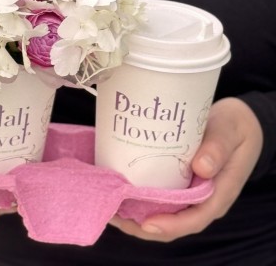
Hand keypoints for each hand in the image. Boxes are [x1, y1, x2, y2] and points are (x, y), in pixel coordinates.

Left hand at [109, 97, 262, 241]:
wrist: (236, 122)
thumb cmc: (234, 126)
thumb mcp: (230, 131)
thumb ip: (218, 147)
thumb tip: (201, 168)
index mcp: (219, 193)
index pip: (195, 218)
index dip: (170, 225)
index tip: (145, 223)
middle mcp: (202, 198)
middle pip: (172, 221)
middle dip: (141, 223)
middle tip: (113, 213)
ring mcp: (190, 191)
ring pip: (163, 211)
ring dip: (135, 213)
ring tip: (110, 203)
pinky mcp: (180, 181)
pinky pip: (160, 196)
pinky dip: (140, 197)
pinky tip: (120, 187)